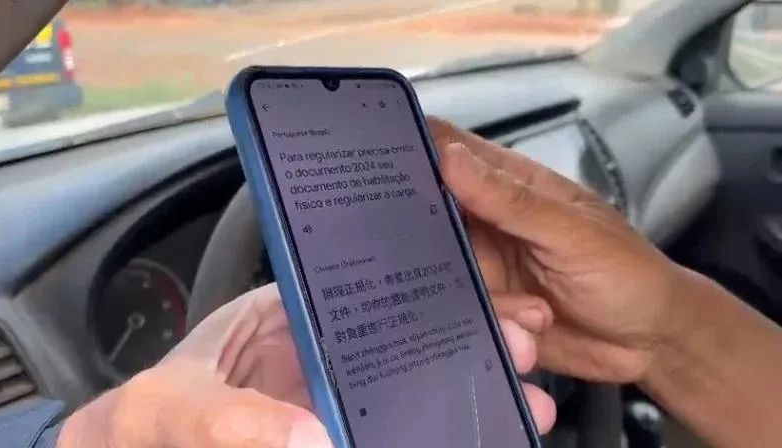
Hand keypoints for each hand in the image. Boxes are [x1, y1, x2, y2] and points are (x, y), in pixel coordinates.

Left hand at [59, 284, 555, 446]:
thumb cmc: (137, 428)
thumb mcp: (165, 409)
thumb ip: (225, 418)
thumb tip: (315, 437)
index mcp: (286, 316)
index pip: (365, 291)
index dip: (426, 294)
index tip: (482, 303)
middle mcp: (321, 356)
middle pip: (408, 338)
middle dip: (472, 339)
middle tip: (525, 347)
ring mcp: (335, 404)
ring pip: (416, 390)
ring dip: (472, 391)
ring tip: (528, 402)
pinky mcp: (344, 432)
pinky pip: (400, 428)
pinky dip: (443, 428)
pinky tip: (489, 431)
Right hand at [430, 117, 690, 382]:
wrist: (651, 345)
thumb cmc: (626, 272)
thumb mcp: (573, 233)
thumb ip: (512, 201)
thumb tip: (449, 157)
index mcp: (506, 185)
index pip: (445, 150)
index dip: (406, 147)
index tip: (365, 160)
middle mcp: (483, 224)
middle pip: (424, 217)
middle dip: (411, 236)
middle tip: (408, 258)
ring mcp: (481, 269)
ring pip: (436, 273)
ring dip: (471, 297)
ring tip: (531, 313)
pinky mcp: (484, 311)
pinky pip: (457, 314)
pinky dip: (483, 327)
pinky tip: (523, 337)